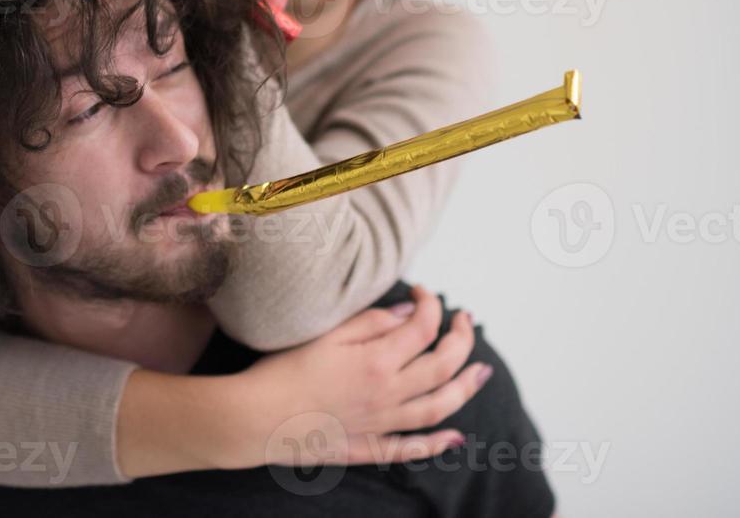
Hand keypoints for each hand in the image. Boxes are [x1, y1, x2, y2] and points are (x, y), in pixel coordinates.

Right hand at [237, 284, 489, 467]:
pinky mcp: (368, 446)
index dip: (430, 304)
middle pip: (443, 365)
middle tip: (464, 319)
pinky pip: (412, 448)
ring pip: (439, 407)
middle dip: (461, 338)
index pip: (424, 328)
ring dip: (466, 388)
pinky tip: (454, 438)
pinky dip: (437, 445)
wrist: (257, 417)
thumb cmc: (283, 371)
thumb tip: (409, 313)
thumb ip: (371, 322)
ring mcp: (381, 423)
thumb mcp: (326, 334)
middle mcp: (388, 394)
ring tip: (482, 372)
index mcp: (377, 361)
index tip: (422, 291)